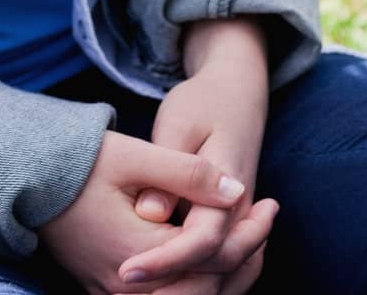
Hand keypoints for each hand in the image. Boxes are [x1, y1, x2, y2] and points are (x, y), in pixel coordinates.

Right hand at [35, 126, 257, 294]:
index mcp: (139, 255)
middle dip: (244, 259)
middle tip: (266, 221)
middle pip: (206, 291)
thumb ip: (188, 173)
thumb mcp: (135, 156)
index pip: (213, 258)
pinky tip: (211, 252)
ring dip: (224, 275)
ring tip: (249, 238)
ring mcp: (115, 294)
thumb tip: (237, 191)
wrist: (26, 176)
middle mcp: (129, 288)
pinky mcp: (107, 288)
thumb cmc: (78, 161)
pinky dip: (196, 280)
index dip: (250, 234)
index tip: (269, 202)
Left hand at [116, 22, 274, 290]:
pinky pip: (229, 266)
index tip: (124, 270)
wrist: (236, 92)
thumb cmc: (202, 102)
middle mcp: (241, 212)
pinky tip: (168, 284)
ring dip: (195, 289)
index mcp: (228, 186)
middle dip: (176, 288)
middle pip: (219, 270)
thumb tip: (149, 215)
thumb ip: (169, 171)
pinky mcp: (233, 223)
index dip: (163, 261)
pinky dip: (206, 281)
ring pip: (230, 275)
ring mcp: (241, 220)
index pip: (201, 242)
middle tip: (128, 289)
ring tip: (146, 292)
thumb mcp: (178, 123)